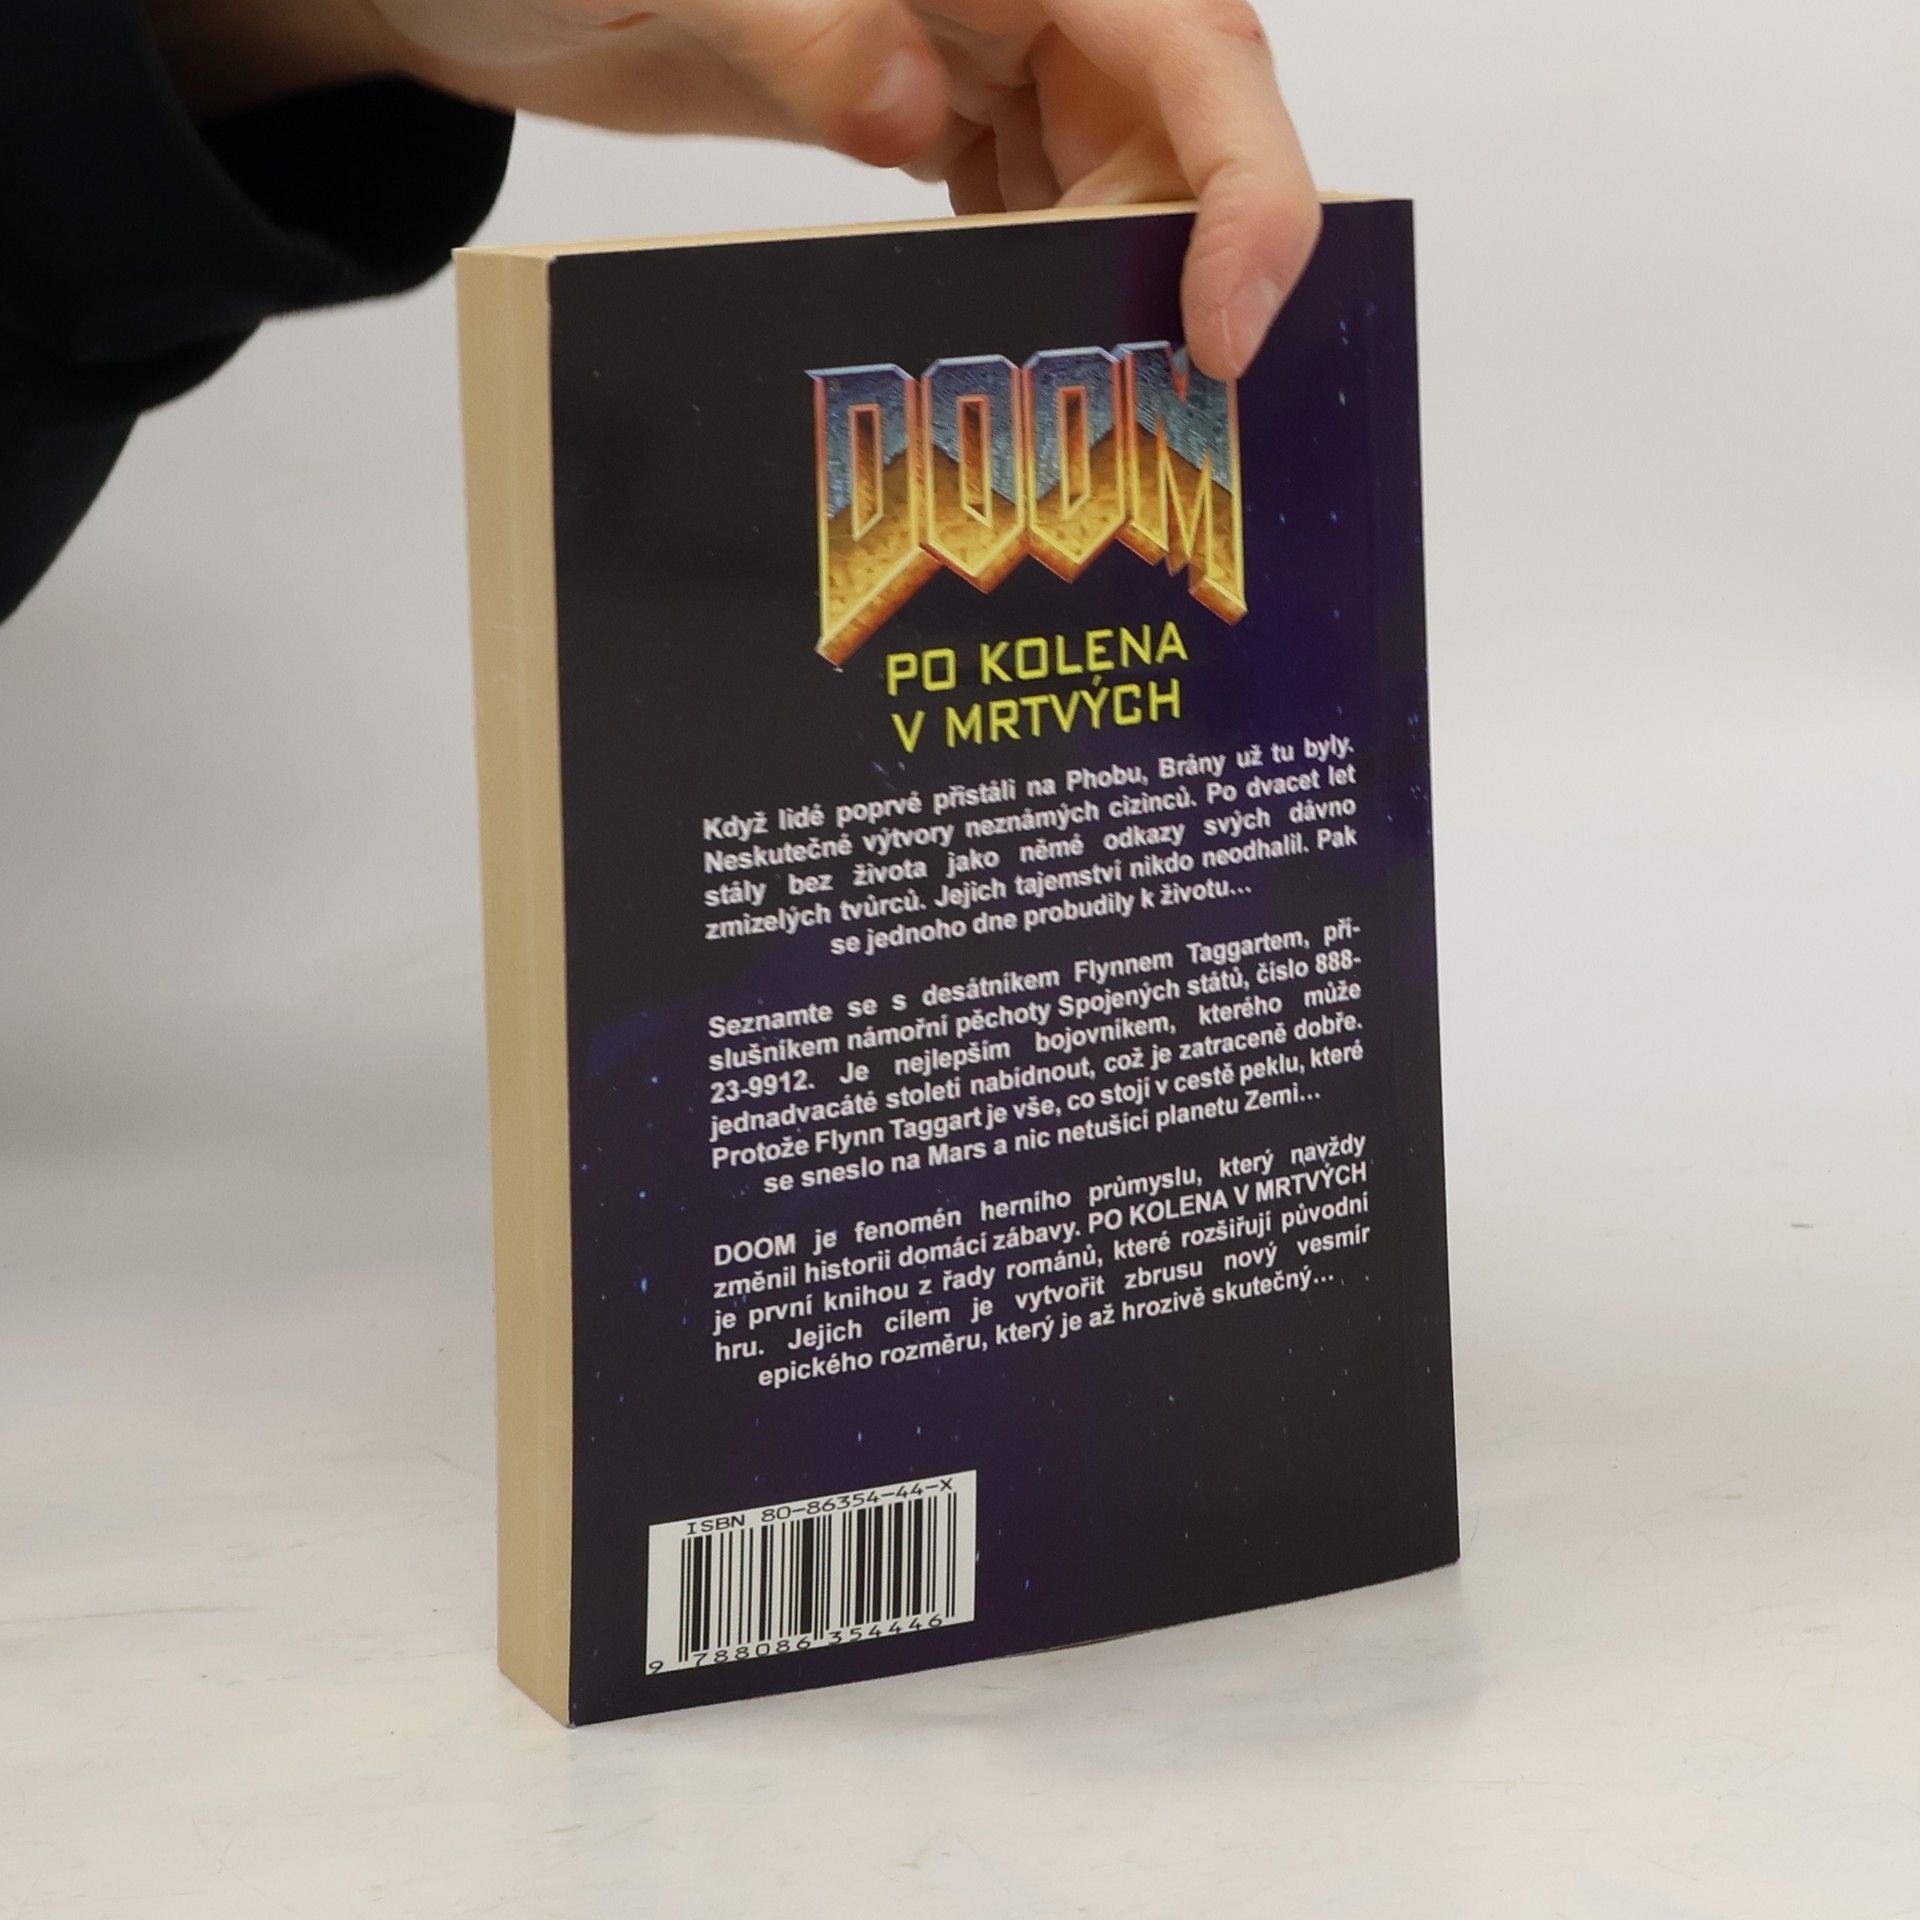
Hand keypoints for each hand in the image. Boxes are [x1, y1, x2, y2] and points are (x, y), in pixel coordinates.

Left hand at [149, 0, 1320, 376]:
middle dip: (1168, 264)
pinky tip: (1009, 345)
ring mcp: (975, 43)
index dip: (1243, 187)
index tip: (1221, 328)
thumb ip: (801, 24)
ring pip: (1115, 172)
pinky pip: (1033, 190)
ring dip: (1106, 288)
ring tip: (1072, 396)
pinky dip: (1037, 273)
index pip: (1193, 44)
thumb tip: (916, 110)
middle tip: (1114, 394)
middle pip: (1177, 126)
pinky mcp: (934, 103)